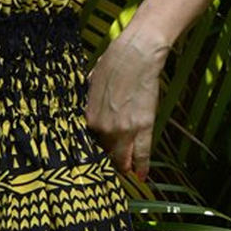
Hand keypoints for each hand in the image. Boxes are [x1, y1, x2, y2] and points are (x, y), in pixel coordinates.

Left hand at [83, 26, 170, 182]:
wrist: (136, 53)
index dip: (93, 154)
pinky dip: (142, 166)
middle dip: (108, 165)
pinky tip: (141, 177)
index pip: (88, 145)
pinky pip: (142, 153)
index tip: (95, 161)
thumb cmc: (113, 64)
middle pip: (105, 155)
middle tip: (111, 172)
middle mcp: (103, 129)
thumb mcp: (91, 87)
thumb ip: (91, 105)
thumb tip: (91, 110)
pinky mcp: (142, 126)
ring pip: (123, 158)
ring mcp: (123, 130)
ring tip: (127, 175)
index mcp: (88, 120)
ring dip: (125, 168)